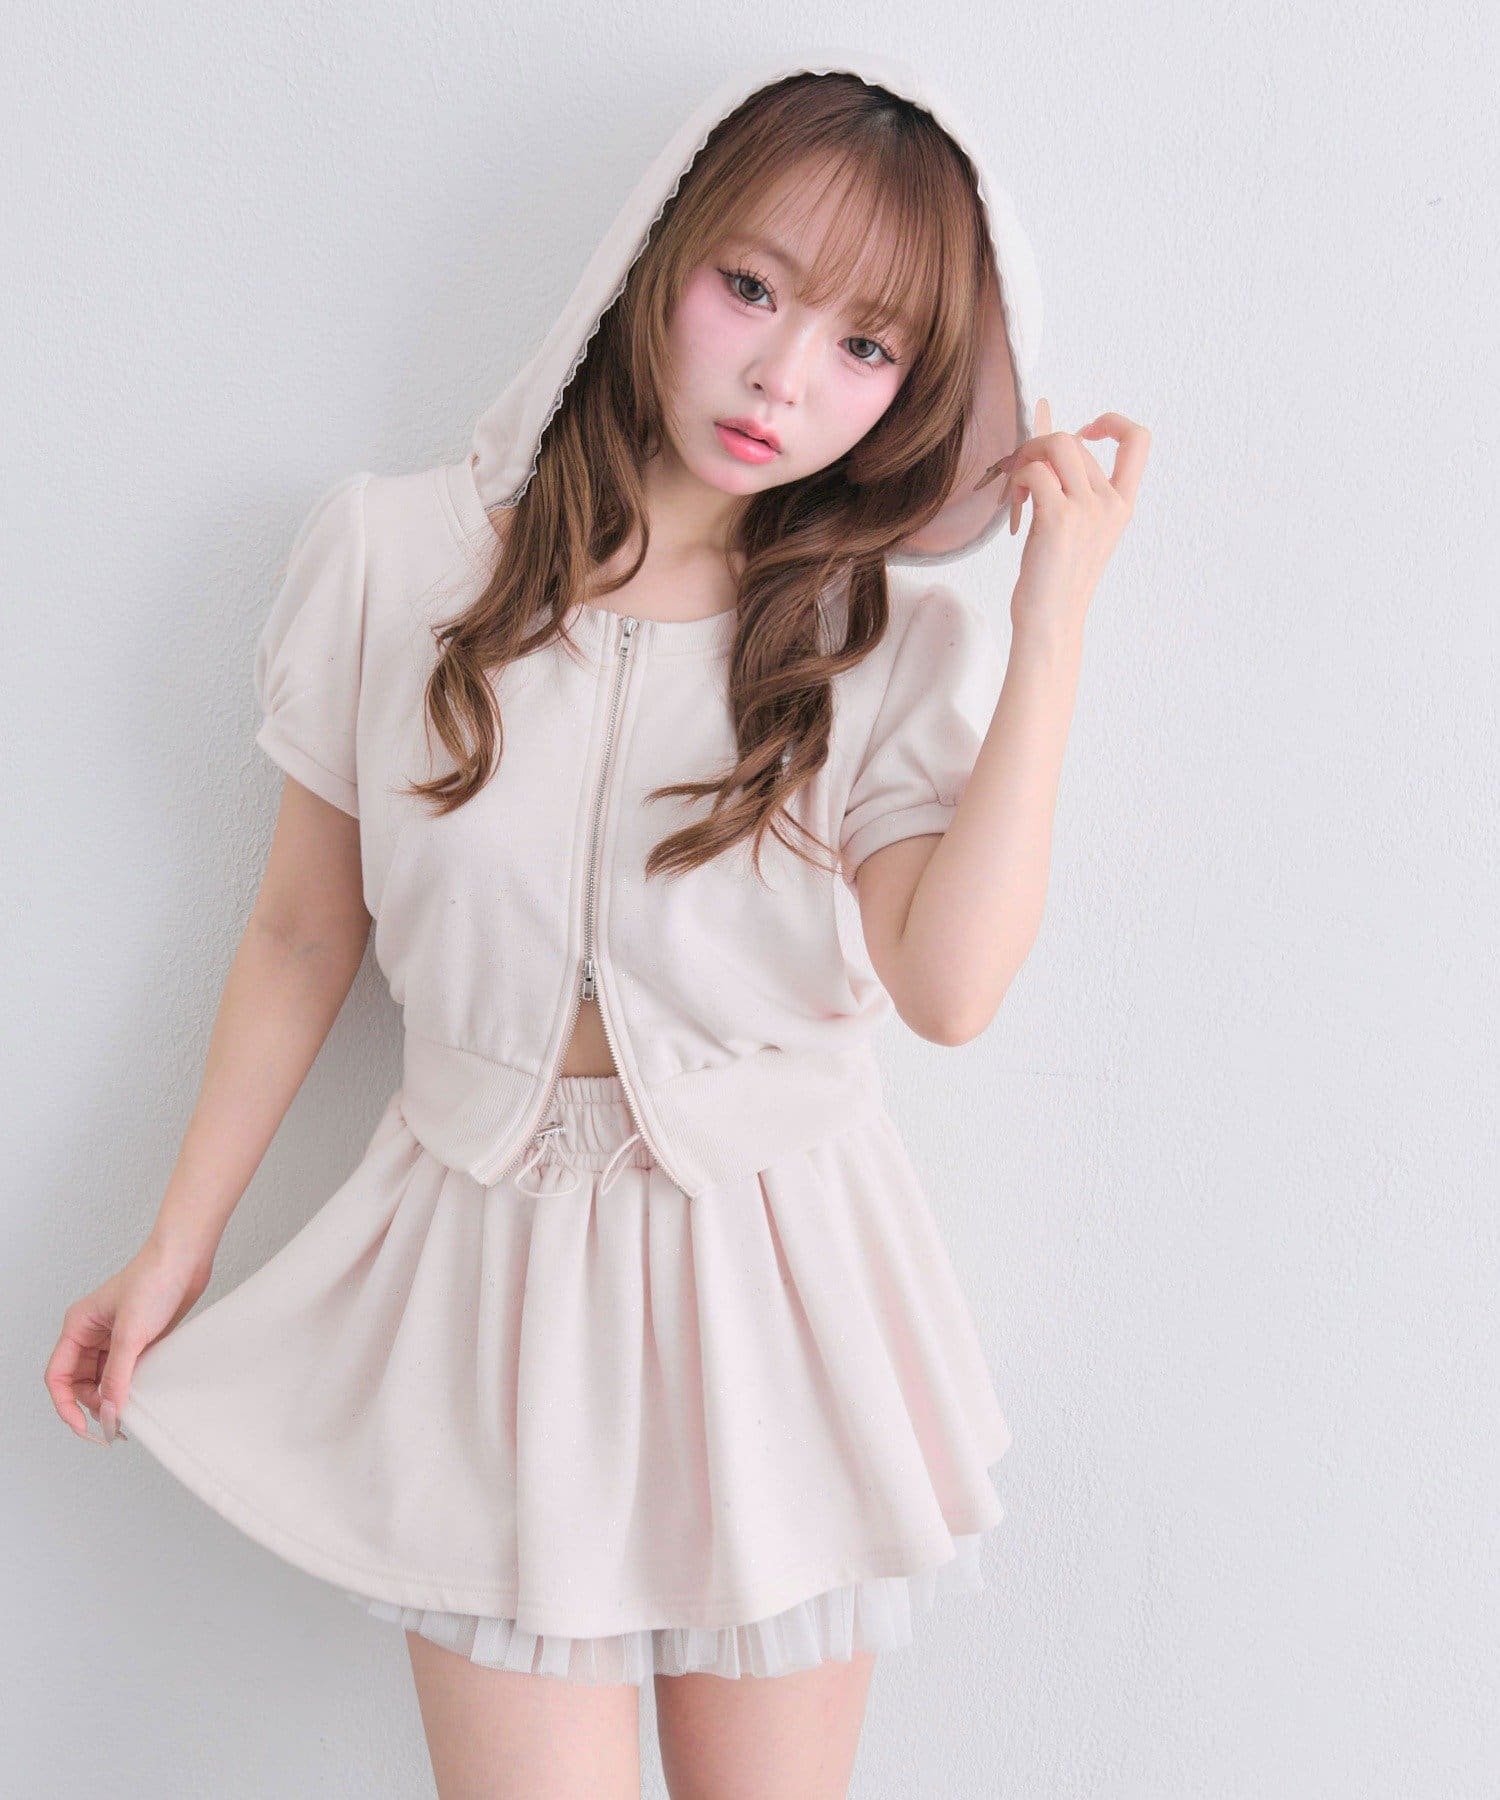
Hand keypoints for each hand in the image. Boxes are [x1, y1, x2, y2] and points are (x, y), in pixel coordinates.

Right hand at [44, 1239, 215, 1444]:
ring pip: (103, 1379)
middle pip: (79, 1382)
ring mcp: (116, 1337)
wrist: (187, 1259)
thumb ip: (117, 1375)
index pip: (58, 1376)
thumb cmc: (154, 1278)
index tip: (84, 1427)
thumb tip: (108, 1411)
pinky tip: (143, 1393)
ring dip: (112, 1396)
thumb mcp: (131, 1332)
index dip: (65, 1406)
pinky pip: (126, 1371)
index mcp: (78, 1327)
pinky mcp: (138, 1340)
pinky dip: (130, 1385)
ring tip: (130, 1410)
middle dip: (93, 1404)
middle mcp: (92, 1334)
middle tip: (115, 1421)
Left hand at [994, 398, 1150, 637]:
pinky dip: (1016, 478)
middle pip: (1075, 441)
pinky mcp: (1058, 518)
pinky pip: (1033, 471)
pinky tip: (1013, 504)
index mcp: (1122, 504)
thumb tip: (1049, 441)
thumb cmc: (1057, 578)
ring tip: (1017, 486)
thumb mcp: (1078, 529)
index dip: (1112, 422)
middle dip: (1039, 448)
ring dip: (1026, 455)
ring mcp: (1087, 509)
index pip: (1139, 441)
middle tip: (1021, 475)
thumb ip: (1073, 488)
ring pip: (1057, 444)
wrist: (1051, 620)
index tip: (1083, 431)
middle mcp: (1110, 503)